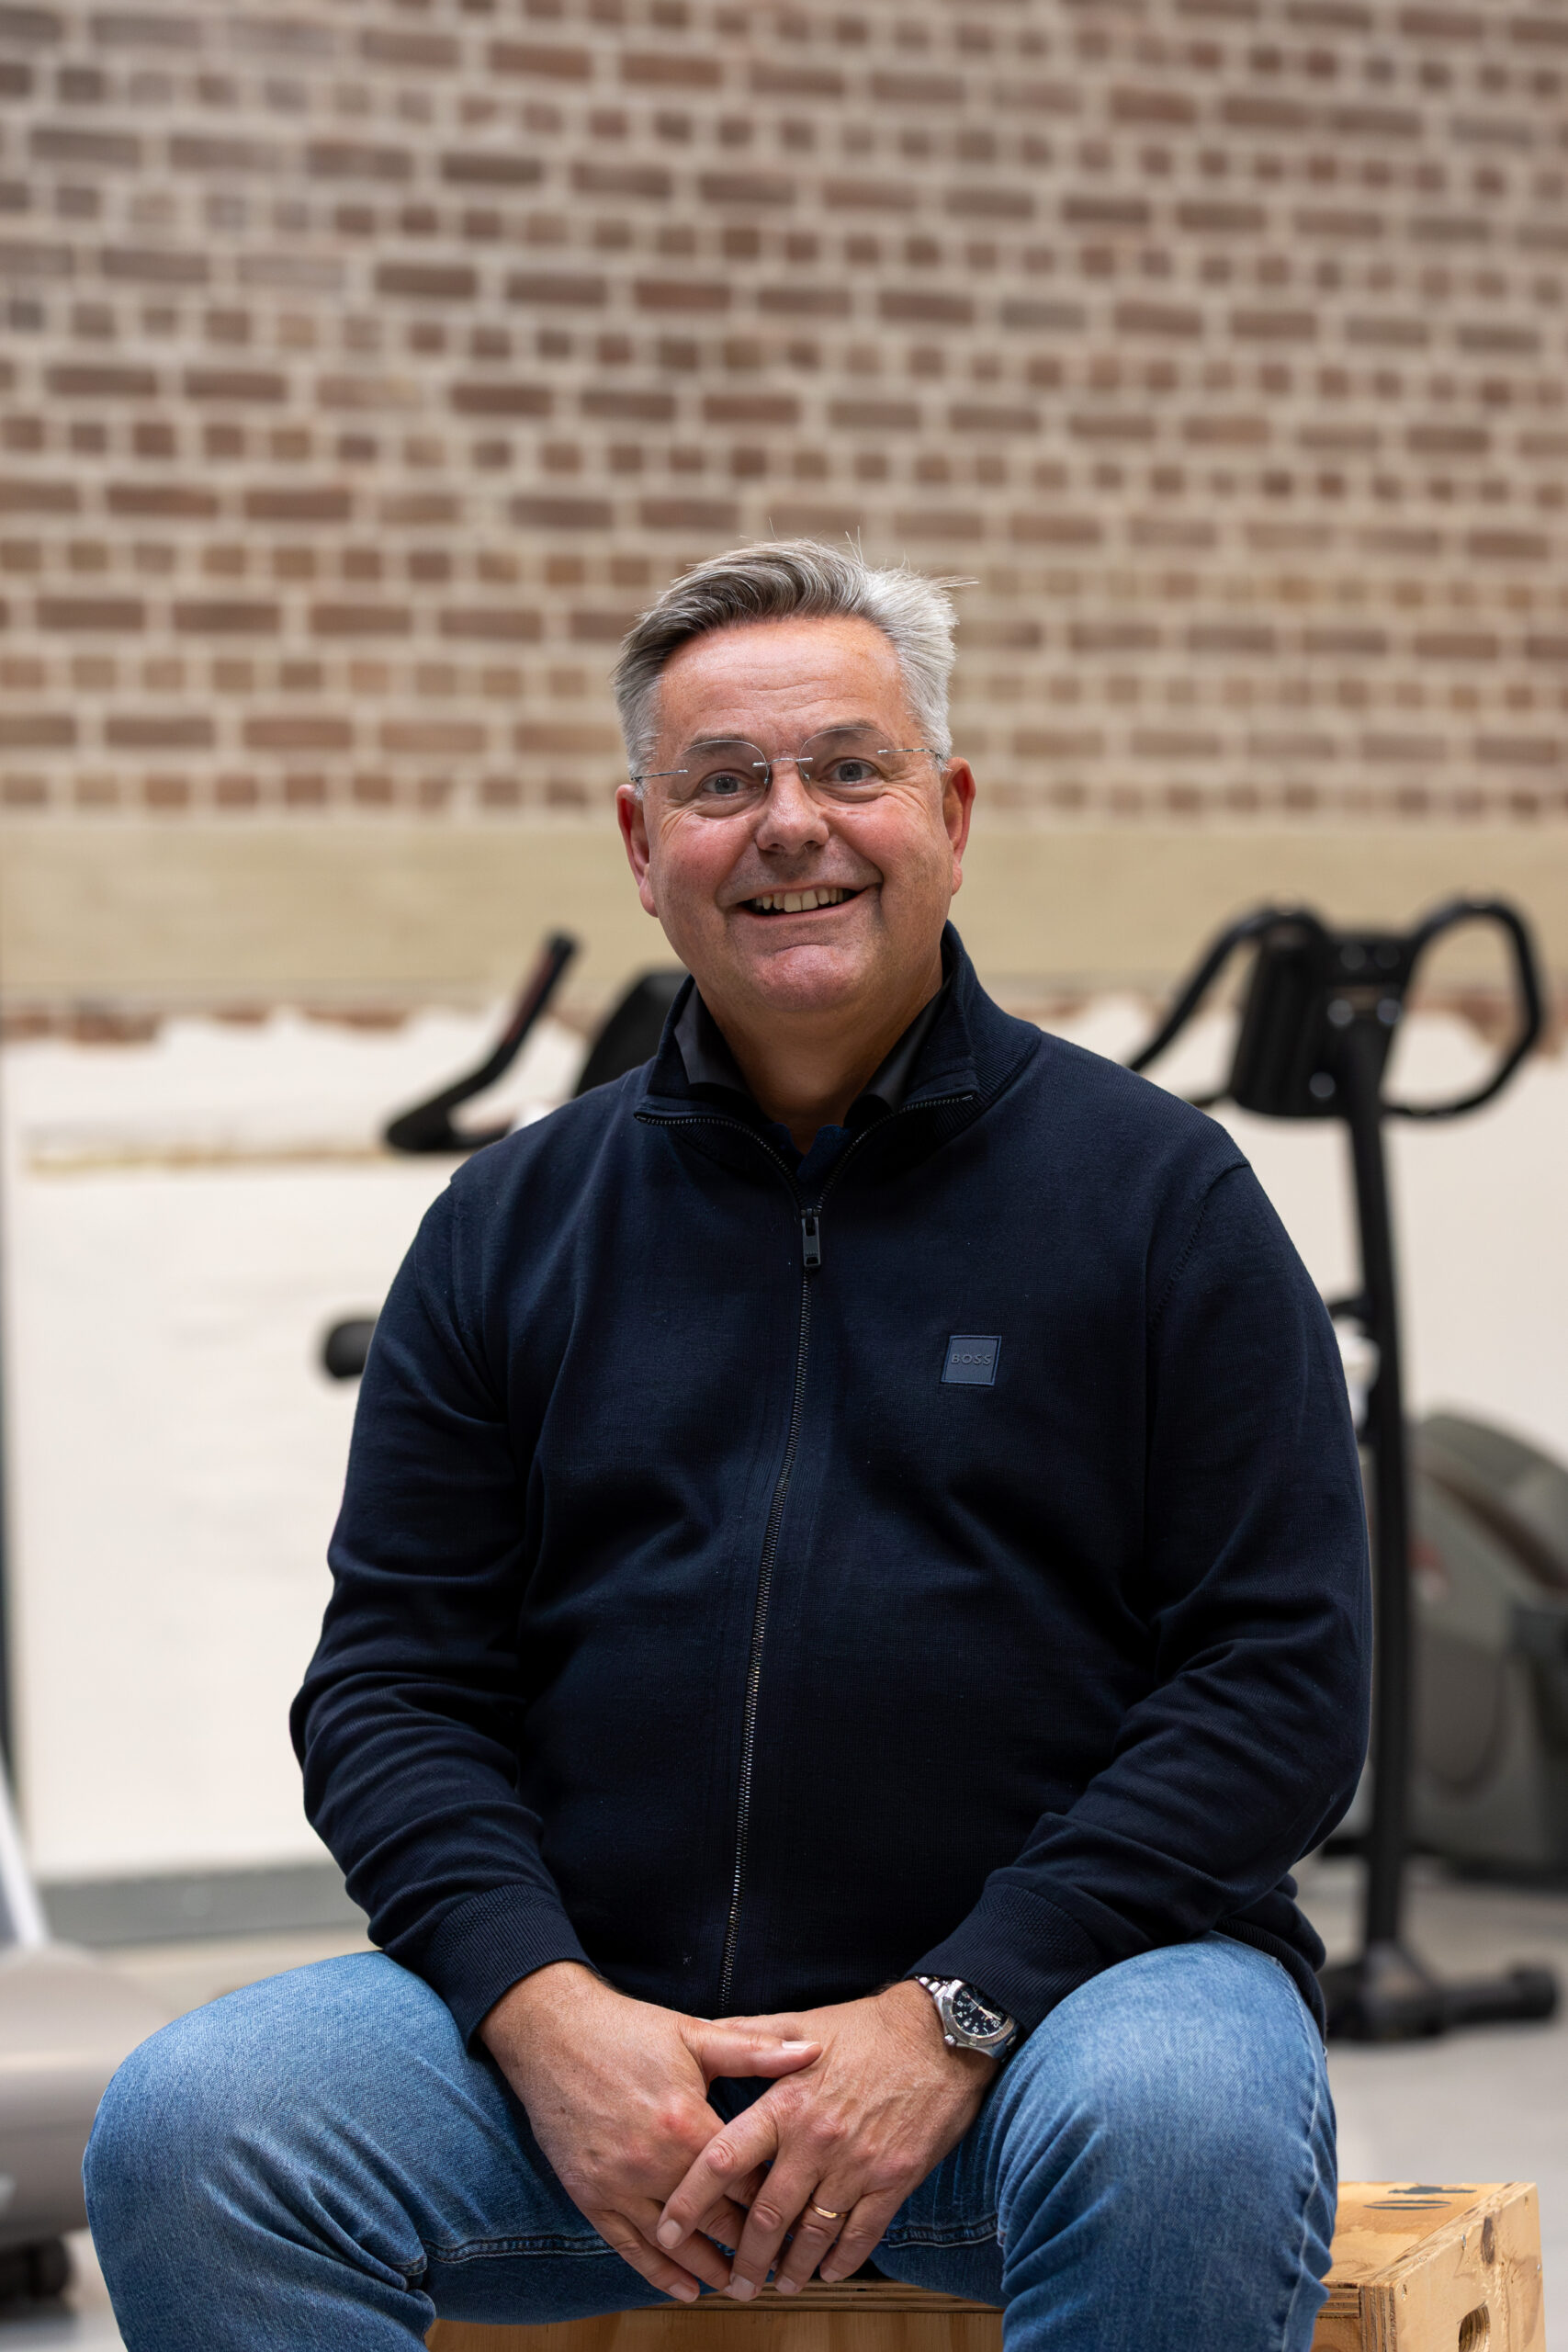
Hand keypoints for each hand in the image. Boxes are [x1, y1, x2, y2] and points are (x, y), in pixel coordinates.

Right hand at [480, 1962, 818, 2301]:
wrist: (553, 2034)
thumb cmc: (627, 2030)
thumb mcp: (694, 2033)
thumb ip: (756, 2051)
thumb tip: (814, 2050)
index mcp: (687, 2123)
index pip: (745, 2179)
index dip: (777, 2201)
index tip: (801, 2216)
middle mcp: (654, 2163)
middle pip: (715, 2220)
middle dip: (751, 2246)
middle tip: (779, 2264)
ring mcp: (619, 2184)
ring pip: (675, 2244)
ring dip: (711, 2270)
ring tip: (740, 2286)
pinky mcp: (591, 2196)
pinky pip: (629, 2247)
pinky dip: (659, 2274)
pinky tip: (685, 2289)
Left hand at [655, 1980, 992, 2297]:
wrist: (941, 2036)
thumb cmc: (868, 2028)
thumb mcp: (803, 2023)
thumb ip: (749, 2038)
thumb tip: (700, 2033)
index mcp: (786, 2104)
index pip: (723, 2160)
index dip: (691, 2201)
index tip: (668, 2230)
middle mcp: (816, 2140)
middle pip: (767, 2215)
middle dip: (745, 2257)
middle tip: (733, 2283)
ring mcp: (857, 2165)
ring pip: (812, 2234)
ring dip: (790, 2267)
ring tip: (777, 2284)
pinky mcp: (894, 2181)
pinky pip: (861, 2235)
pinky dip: (841, 2261)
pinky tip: (827, 2272)